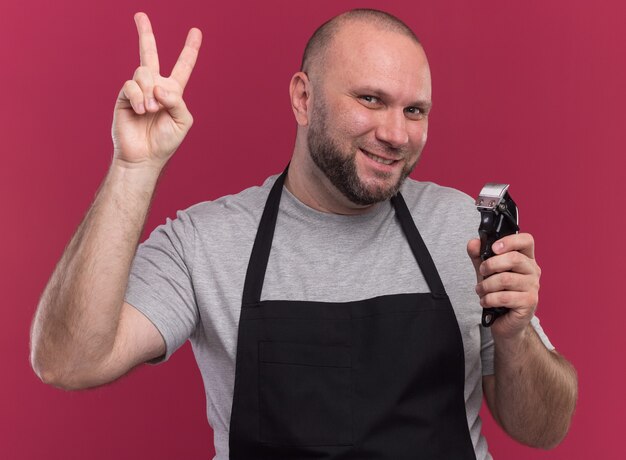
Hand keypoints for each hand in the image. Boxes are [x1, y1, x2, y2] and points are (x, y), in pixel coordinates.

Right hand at [112, 12, 201, 168]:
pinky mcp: (124, 96)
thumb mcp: (183, 120)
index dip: (190, 50)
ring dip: (150, 91)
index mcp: (173, 91)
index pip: (183, 66)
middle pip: (149, 54)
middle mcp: (155, 86)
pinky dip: (139, 97)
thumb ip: (177, 100)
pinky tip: (142, 111)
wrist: (144, 156)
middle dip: (145, 33)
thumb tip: (158, 86)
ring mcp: (138, 90)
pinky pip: (131, 84)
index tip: (196, 32)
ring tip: (150, 111)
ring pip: (144, 72)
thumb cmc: (166, 141)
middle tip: (140, 15)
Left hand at [467, 233, 540, 339]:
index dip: (509, 241)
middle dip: (490, 264)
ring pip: (505, 279)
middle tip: (482, 272)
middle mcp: (532, 271)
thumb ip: (479, 256)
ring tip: (481, 290)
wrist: (506, 322)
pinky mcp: (529, 303)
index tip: (493, 248)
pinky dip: (489, 299)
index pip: (526, 240)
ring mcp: (533, 287)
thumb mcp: (486, 272)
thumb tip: (473, 243)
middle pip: (514, 258)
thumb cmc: (499, 293)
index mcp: (525, 259)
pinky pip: (504, 297)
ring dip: (486, 285)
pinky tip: (486, 301)